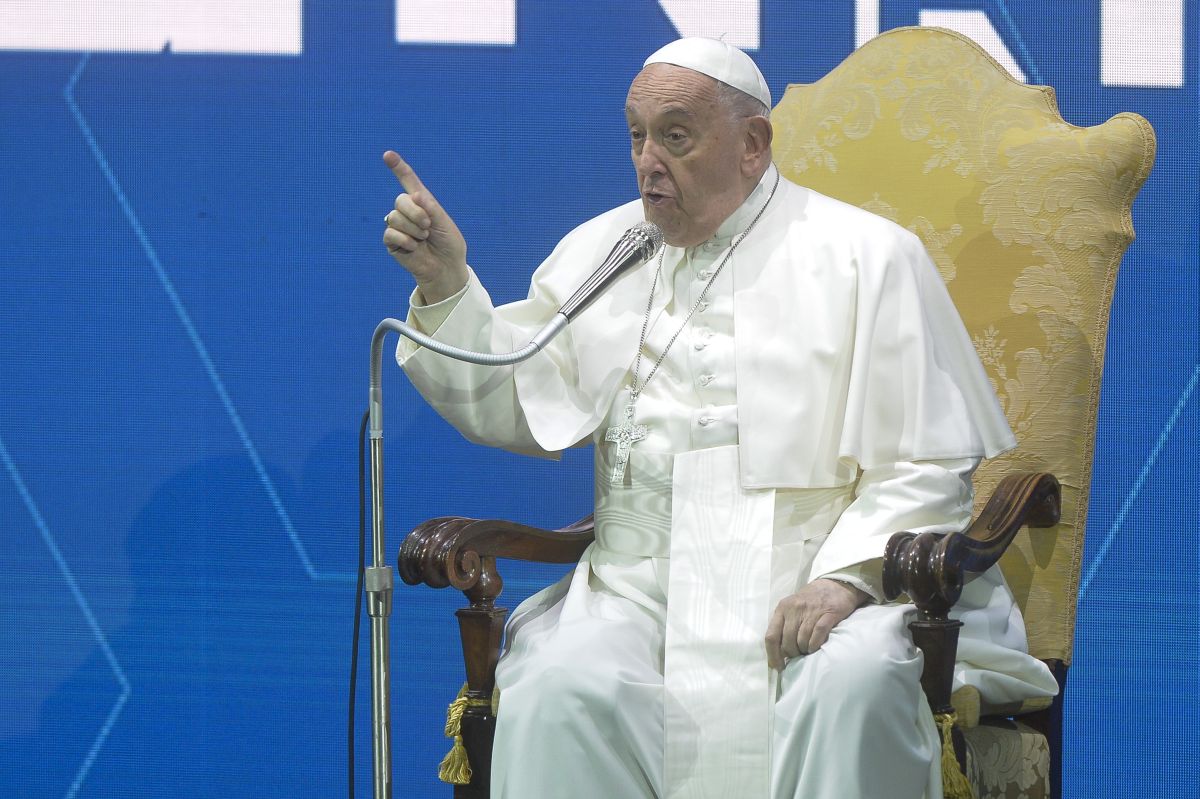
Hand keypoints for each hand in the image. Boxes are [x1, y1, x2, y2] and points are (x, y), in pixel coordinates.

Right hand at [382, 151, 468, 303]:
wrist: (446, 268)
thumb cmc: (448, 244)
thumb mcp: (444, 222)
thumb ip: (430, 208)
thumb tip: (414, 196)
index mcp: (422, 203)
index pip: (408, 181)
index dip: (398, 168)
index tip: (388, 155)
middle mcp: (408, 212)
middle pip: (400, 201)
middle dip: (416, 213)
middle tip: (428, 227)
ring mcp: (398, 226)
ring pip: (395, 217)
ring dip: (413, 229)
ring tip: (423, 240)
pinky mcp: (392, 242)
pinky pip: (390, 233)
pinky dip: (406, 240)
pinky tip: (414, 248)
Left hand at [764, 578, 869, 669]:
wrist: (836, 585)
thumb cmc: (811, 600)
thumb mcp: (792, 607)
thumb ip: (784, 625)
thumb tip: (778, 652)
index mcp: (782, 608)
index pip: (771, 636)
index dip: (773, 655)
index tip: (778, 666)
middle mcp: (794, 609)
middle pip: (787, 642)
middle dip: (792, 654)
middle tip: (799, 655)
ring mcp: (811, 611)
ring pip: (802, 640)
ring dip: (804, 651)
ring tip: (808, 651)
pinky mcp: (828, 614)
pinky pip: (817, 635)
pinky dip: (815, 645)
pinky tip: (815, 647)